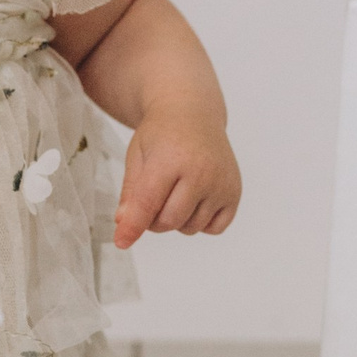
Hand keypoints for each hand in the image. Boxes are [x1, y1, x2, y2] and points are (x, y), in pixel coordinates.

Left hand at [113, 106, 241, 247]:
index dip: (133, 226)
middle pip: (170, 221)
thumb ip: (130, 192)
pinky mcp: (235, 192)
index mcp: (171, 159)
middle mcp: (201, 171)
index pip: (148, 202)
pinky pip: (215, 228)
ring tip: (175, 193)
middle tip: (153, 199)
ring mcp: (222, 183)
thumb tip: (124, 225)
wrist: (194, 114)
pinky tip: (195, 200)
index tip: (122, 242)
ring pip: (191, 227)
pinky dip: (201, 222)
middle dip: (154, 220)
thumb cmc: (162, 135)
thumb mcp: (137, 156)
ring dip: (178, 221)